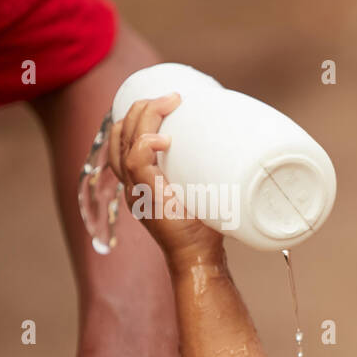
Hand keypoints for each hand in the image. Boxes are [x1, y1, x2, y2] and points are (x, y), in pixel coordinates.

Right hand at [107, 93, 223, 265]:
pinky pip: (136, 165)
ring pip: (125, 143)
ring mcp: (135, 191)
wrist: (200, 259)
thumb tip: (237, 142)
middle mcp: (131, 183)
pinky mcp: (147, 199)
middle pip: (120, 134)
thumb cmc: (206, 227)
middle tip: (170, 96)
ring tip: (168, 103)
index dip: (135, 115)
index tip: (163, 100)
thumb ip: (205, 169)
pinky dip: (145, 147)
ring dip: (144, 118)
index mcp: (140, 179)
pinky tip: (163, 139)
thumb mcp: (203, 189)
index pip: (122, 138)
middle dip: (141, 108)